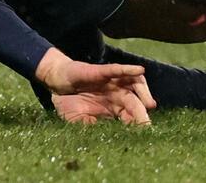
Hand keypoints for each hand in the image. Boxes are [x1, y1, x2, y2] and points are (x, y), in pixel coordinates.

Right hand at [36, 49, 153, 125]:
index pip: (131, 119)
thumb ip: (88, 127)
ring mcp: (112, 83)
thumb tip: (101, 135)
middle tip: (146, 125)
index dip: (137, 126)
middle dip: (142, 115)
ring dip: (144, 93)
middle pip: (136, 104)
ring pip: (134, 85)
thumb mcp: (78, 120)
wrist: (56, 83)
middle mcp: (117, 95)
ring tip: (149, 105)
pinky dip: (129, 69)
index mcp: (114, 109)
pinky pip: (118, 70)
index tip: (142, 136)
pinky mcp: (102, 72)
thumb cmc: (68, 102)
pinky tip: (139, 69)